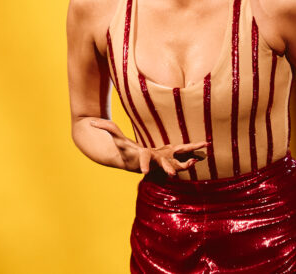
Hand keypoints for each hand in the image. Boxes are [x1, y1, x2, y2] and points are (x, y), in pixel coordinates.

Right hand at [89, 119, 206, 175]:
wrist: (135, 161)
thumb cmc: (126, 150)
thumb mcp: (117, 138)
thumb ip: (107, 129)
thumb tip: (92, 121)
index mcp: (143, 156)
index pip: (142, 159)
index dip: (143, 164)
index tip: (142, 172)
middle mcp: (155, 160)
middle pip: (162, 165)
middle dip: (168, 168)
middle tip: (173, 174)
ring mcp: (164, 160)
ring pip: (177, 162)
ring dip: (187, 161)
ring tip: (198, 158)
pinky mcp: (171, 157)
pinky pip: (183, 156)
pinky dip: (192, 153)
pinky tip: (203, 149)